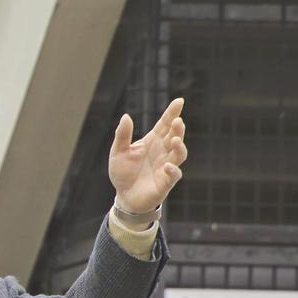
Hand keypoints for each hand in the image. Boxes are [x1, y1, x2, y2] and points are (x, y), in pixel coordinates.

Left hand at [108, 98, 187, 212]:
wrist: (124, 196)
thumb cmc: (123, 172)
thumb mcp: (118, 152)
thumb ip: (122, 135)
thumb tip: (126, 116)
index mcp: (152, 141)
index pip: (164, 124)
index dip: (172, 113)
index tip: (179, 101)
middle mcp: (162, 152)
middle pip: (174, 137)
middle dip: (178, 129)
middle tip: (178, 121)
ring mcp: (166, 166)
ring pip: (179, 154)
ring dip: (179, 147)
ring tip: (174, 140)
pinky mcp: (165, 182)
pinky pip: (173, 175)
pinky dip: (173, 170)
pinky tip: (168, 166)